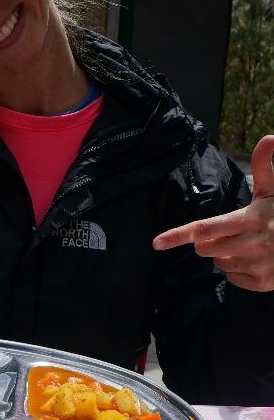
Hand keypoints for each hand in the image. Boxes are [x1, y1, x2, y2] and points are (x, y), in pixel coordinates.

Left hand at [153, 135, 273, 290]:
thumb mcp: (273, 190)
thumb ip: (265, 165)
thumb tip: (270, 136)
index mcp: (252, 219)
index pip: (206, 228)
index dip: (179, 235)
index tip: (157, 242)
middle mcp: (254, 244)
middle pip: (205, 248)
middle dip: (208, 240)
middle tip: (228, 230)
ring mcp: (259, 266)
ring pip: (218, 263)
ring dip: (224, 254)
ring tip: (246, 243)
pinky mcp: (263, 283)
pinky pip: (232, 278)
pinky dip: (237, 269)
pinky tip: (253, 258)